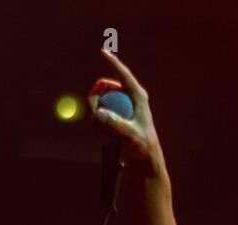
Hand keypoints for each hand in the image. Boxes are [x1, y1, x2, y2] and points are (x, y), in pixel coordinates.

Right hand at [88, 49, 164, 176]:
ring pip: (98, 101)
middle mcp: (129, 97)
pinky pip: (98, 113)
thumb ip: (116, 125)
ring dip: (95, 118)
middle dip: (94, 100)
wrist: (144, 159)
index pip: (123, 75)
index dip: (112, 62)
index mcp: (138, 96)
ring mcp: (121, 105)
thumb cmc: (142, 147)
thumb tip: (100, 113)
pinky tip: (105, 139)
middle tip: (93, 119)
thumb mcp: (131, 137)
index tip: (102, 51)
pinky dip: (96, 125)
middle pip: (104, 88)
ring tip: (104, 138)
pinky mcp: (115, 115)